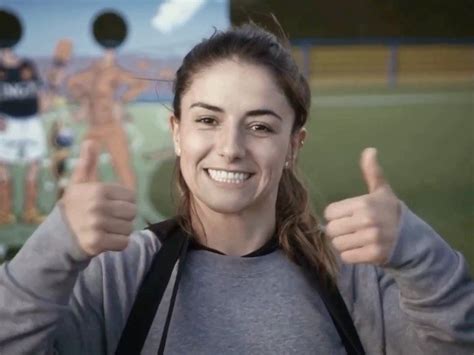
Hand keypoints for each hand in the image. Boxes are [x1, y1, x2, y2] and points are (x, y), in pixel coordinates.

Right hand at [60, 140, 136, 255]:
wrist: (59, 234)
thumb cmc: (76, 205)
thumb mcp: (80, 182)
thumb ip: (88, 163)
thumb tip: (91, 141)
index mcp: (98, 190)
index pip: (131, 197)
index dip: (124, 202)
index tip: (109, 205)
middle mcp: (97, 206)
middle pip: (132, 212)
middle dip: (123, 217)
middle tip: (109, 218)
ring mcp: (97, 225)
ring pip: (129, 228)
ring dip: (121, 231)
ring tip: (106, 228)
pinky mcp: (97, 243)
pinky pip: (124, 243)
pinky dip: (119, 243)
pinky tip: (107, 239)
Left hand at [324, 148, 400, 264]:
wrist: (412, 238)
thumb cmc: (390, 212)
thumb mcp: (381, 191)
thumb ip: (372, 172)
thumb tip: (370, 150)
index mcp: (364, 203)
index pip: (330, 212)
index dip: (335, 215)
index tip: (347, 216)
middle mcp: (366, 220)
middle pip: (331, 229)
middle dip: (338, 231)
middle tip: (350, 230)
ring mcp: (370, 239)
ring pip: (337, 244)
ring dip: (343, 244)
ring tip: (356, 239)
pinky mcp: (372, 255)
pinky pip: (346, 257)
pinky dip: (350, 255)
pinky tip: (361, 249)